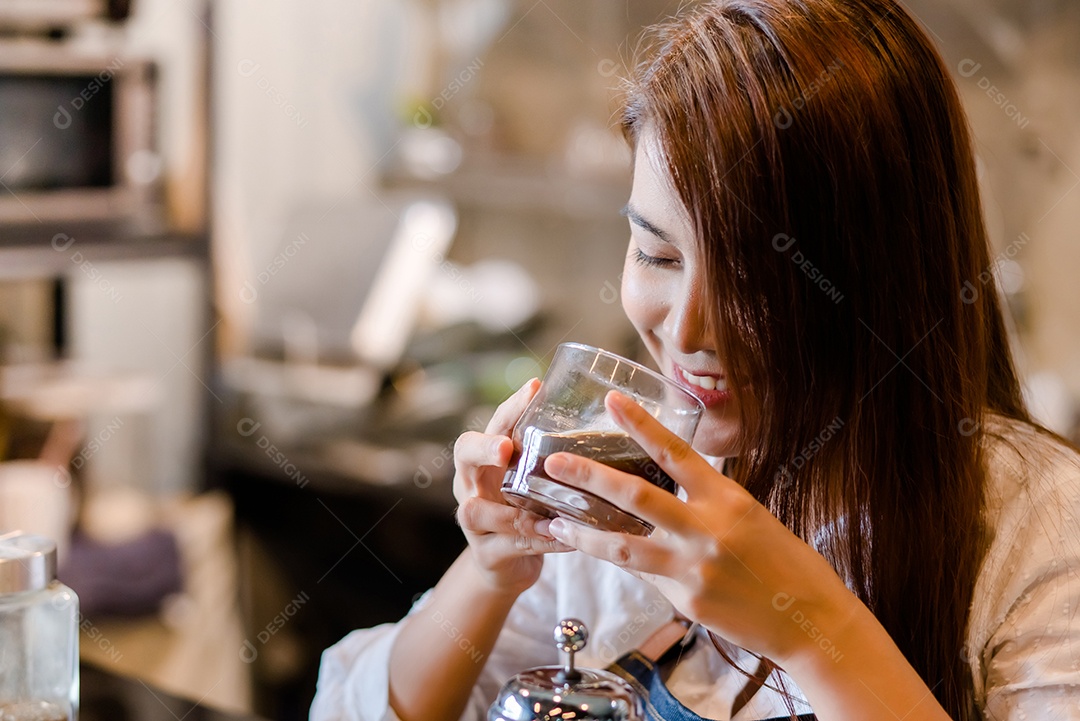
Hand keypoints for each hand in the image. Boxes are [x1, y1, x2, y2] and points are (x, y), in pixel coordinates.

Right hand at [453, 378, 572, 594]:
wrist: (507, 566)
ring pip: (475, 510)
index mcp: (487, 458)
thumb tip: (610, 428)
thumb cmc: (526, 512)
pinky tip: (564, 537)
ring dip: (513, 511)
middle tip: (505, 448)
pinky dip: (538, 541)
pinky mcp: (486, 554)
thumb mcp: (534, 483)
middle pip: (463, 454)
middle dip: (483, 448)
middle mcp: (472, 484)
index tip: (535, 388)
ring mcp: (474, 521)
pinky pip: (508, 545)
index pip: (494, 422)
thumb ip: (553, 461)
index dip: (511, 406)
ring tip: (548, 510)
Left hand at [542, 390, 862, 666]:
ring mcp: (694, 565)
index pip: (676, 452)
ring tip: (552, 523)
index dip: (641, 424)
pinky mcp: (686, 599)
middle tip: (553, 462)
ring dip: (583, 534)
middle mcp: (708, 527)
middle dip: (588, 476)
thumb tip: (665, 489)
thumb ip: (707, 503)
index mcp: (727, 497)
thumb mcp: (749, 517)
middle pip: (635, 495)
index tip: (612, 400)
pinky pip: (642, 576)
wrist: (808, 618)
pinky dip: (617, 562)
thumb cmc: (783, 562)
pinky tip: (594, 554)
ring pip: (623, 546)